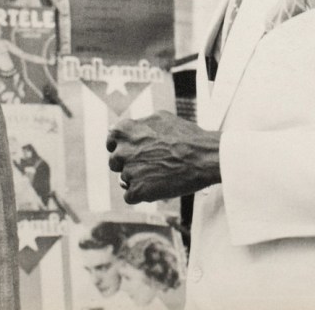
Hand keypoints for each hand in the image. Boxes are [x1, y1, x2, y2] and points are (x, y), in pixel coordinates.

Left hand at [106, 111, 220, 203]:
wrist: (203, 157)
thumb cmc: (185, 135)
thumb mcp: (161, 118)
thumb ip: (137, 124)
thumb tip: (118, 128)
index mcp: (125, 130)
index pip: (111, 141)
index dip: (122, 147)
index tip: (133, 151)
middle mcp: (123, 150)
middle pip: (115, 163)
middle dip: (130, 164)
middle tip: (151, 163)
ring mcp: (129, 171)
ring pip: (125, 180)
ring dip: (139, 179)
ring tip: (161, 174)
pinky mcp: (137, 191)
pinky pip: (130, 196)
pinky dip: (142, 194)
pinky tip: (158, 187)